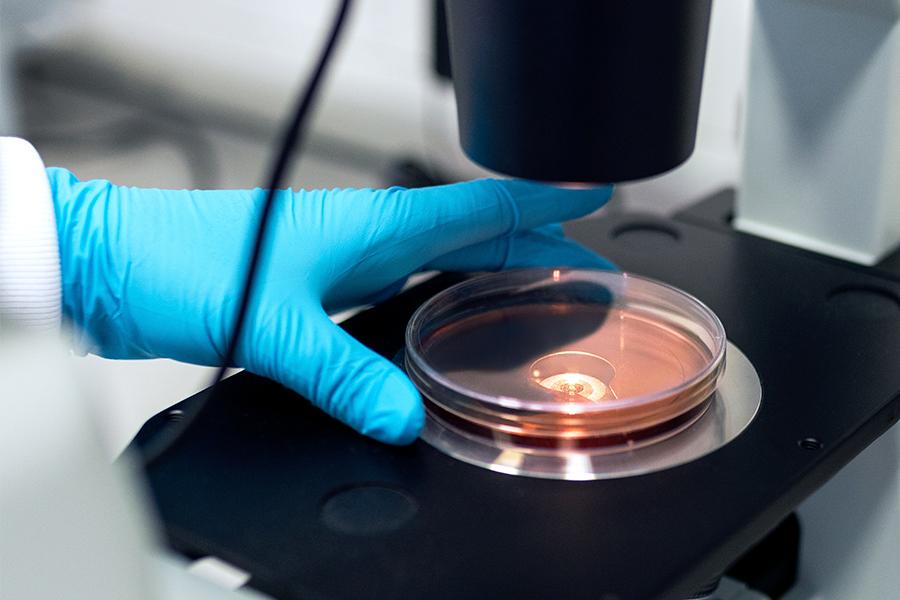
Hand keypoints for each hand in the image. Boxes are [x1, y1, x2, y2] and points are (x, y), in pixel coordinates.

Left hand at [48, 168, 613, 443]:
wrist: (111, 267)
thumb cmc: (175, 263)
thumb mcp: (269, 323)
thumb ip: (339, 375)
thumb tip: (403, 418)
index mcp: (369, 226)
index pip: (476, 204)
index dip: (539, 200)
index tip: (590, 193)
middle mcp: (365, 237)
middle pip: (473, 233)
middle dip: (536, 244)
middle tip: (587, 265)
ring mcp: (344, 260)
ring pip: (442, 260)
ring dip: (493, 269)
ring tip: (538, 290)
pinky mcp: (321, 288)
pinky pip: (404, 287)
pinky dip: (441, 298)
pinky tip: (448, 323)